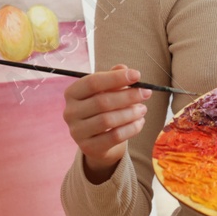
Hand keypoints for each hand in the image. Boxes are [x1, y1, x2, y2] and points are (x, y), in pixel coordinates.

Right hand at [63, 63, 151, 182]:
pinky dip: (131, 129)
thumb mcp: (106, 91)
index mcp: (72, 93)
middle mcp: (70, 112)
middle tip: (146, 93)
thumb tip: (123, 68)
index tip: (137, 75)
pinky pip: (114, 137)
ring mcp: (77, 131)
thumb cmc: (102, 109)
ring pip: (108, 120)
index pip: (93, 82)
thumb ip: (114, 78)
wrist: (97, 140)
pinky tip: (140, 122)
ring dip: (130, 113)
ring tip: (143, 109)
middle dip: (128, 96)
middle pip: (102, 101)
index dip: (116, 78)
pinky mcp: (88, 147)